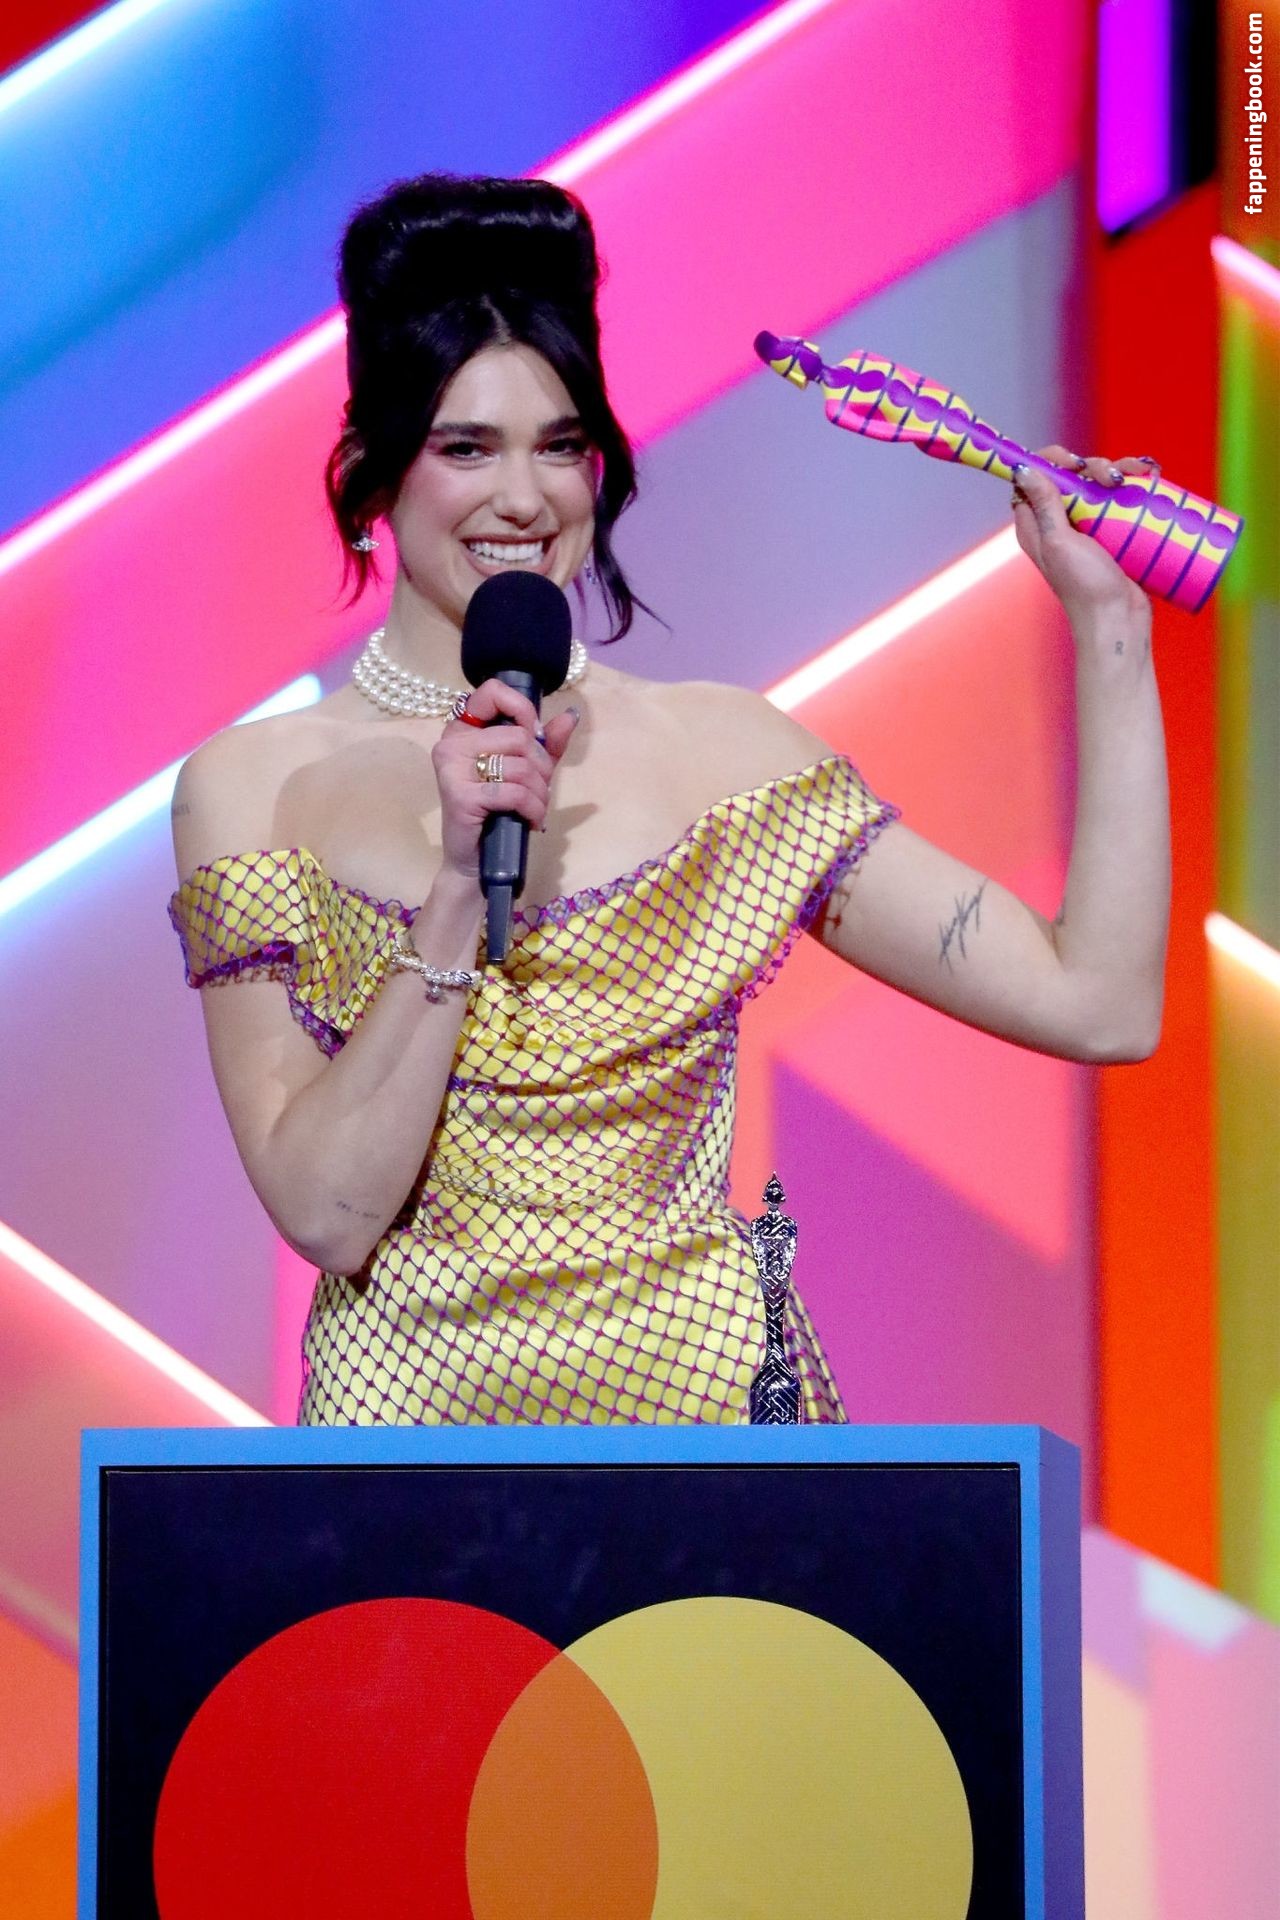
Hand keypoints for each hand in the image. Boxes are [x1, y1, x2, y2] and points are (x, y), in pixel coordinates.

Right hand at [431, 678, 580, 882]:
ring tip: (535, 809)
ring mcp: (452, 768)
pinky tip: (532, 822)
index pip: (492, 691)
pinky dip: (533, 809)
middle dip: (541, 766)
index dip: (523, 711)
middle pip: (518, 736)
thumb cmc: (498, 813)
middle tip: (539, 789)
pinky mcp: (460, 795)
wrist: (475, 860)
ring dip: (540, 792)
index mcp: (463, 730)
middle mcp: (451, 743)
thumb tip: (571, 714)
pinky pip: (515, 792)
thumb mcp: (527, 772)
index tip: (534, 738)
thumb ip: (546, 743)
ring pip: (520, 766)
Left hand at [1011, 445, 1155, 628]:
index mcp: (1037, 526)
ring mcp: (1090, 526)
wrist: (1119, 619)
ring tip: (1134, 478)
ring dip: (1117, 470)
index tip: (1071, 463)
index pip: (1034, 480)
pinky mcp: (1116, 530)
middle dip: (1092, 466)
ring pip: (1099, 482)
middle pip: (1072, 476)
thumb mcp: (1060, 542)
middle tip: (1109, 479)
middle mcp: (1060, 523)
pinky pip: (1123, 497)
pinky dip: (1135, 482)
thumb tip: (1022, 470)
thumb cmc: (1085, 587)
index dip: (1050, 462)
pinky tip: (1149, 476)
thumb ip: (1044, 505)